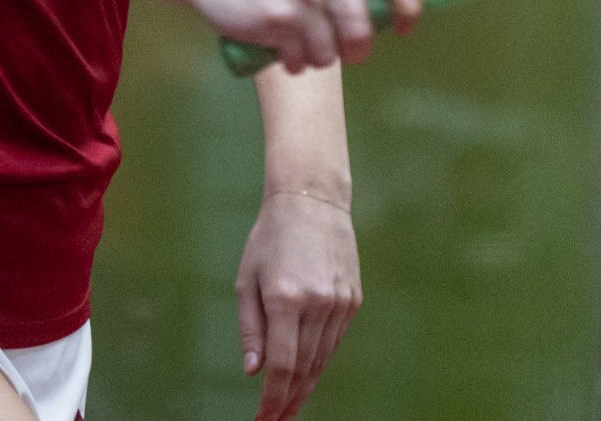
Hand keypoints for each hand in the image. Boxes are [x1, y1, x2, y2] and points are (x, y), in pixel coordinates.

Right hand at [184, 0, 419, 71]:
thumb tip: (386, 19)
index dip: (409, 6)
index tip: (403, 28)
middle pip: (362, 32)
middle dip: (354, 52)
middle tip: (342, 52)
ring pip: (330, 54)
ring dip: (315, 58)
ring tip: (298, 42)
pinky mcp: (279, 19)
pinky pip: (300, 61)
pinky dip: (292, 63)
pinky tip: (279, 47)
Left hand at [235, 190, 359, 420]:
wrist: (312, 200)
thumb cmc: (271, 237)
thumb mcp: (247, 280)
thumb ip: (251, 329)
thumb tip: (254, 372)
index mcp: (285, 299)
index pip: (282, 367)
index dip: (272, 400)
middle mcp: (317, 304)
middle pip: (304, 370)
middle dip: (289, 400)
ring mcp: (339, 302)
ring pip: (322, 359)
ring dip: (306, 386)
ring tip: (289, 406)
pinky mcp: (352, 299)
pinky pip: (334, 340)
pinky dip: (320, 359)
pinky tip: (307, 372)